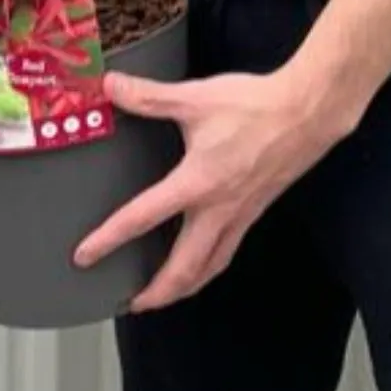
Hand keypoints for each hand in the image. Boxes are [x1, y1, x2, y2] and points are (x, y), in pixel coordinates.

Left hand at [73, 66, 346, 311]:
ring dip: (184, 288)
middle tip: (132, 304)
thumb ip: (150, 97)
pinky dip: (210, 267)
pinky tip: (205, 260)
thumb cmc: (253, 104)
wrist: (307, 112)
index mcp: (196, 183)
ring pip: (209, 268)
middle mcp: (218, 210)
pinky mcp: (256, 210)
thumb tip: (110, 86)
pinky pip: (228, 251)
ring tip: (165, 296)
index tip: (84, 257)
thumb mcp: (195, 97)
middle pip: (183, 269)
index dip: (109, 239)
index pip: (143, 218)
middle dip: (156, 292)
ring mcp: (240, 215)